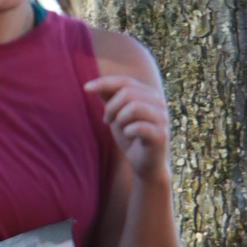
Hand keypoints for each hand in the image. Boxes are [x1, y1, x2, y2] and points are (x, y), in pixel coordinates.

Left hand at [87, 69, 170, 183]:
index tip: (85, 88)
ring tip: (119, 127)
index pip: (125, 81)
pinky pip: (139, 127)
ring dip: (120, 118)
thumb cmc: (131, 136)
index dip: (104, 83)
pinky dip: (128, 131)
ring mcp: (161, 118)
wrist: (145, 164)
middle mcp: (158, 102)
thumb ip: (110, 99)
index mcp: (148, 94)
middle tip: (106, 120)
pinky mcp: (160, 135)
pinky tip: (128, 135)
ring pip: (134, 107)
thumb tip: (96, 85)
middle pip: (127, 93)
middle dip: (111, 107)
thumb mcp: (117, 114)